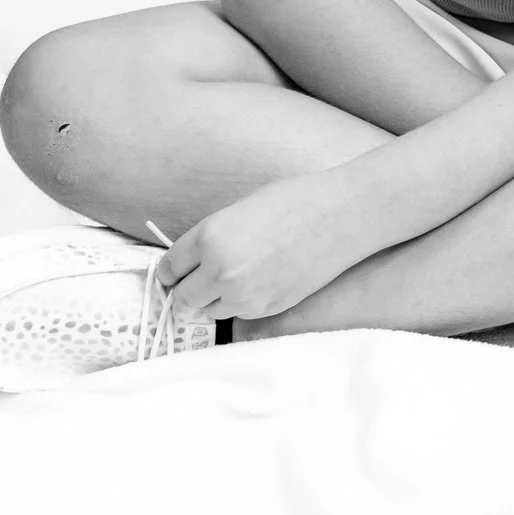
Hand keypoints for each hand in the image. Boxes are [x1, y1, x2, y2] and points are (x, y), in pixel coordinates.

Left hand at [158, 168, 377, 322]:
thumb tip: (194, 262)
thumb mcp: (240, 210)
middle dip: (193, 286)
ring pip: (211, 310)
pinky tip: (266, 279)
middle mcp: (220, 270)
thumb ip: (212, 237)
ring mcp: (244, 294)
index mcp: (209, 237)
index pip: (168, 268)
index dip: (173, 270)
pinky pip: (241, 313)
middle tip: (210, 275)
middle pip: (184, 297)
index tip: (179, 271)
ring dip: (219, 297)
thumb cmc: (297, 200)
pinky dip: (245, 302)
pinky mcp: (268, 308)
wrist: (345, 215)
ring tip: (244, 275)